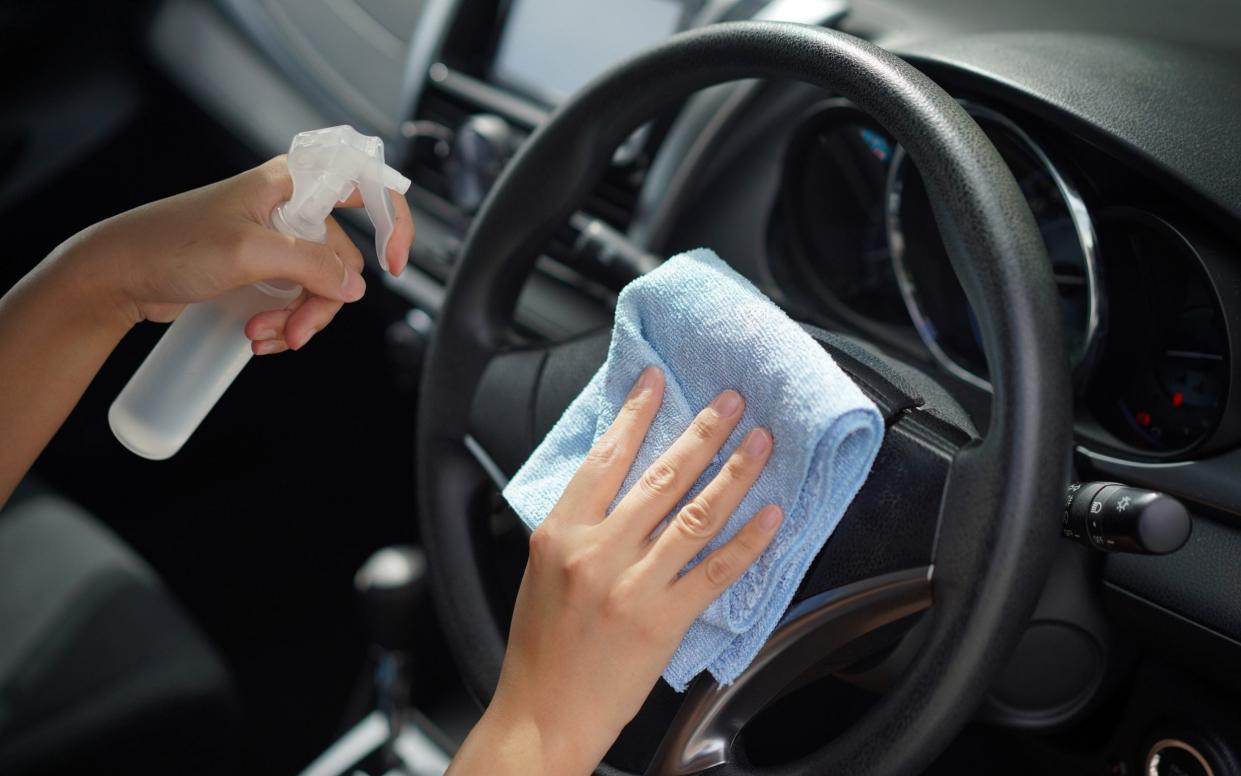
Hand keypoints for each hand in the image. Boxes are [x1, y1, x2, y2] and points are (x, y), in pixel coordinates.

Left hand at [58, 156, 414, 351]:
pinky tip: (259, 336)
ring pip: (320, 286)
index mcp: (290, 182)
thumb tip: (355, 286)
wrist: (118, 275)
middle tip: (293, 333)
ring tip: (263, 336)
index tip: (396, 263)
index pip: (363, 183)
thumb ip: (311, 265)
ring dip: (299, 319)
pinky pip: (295, 299)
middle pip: (342, 258)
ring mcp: (275, 240)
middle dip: (322, 303)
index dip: (392, 220)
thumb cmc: (171, 246)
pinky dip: (285, 323)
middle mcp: (288, 206)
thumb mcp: (249, 253)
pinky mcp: (260, 270)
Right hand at [450, 368, 782, 774]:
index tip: (659, 382)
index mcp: (560, 533)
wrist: (542, 714)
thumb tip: (616, 483)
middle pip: (662, 476)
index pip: (606, 457)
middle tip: (731, 400)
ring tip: (760, 441)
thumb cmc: (540, 647)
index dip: (637, 413)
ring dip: (735, 471)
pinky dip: (749, 540)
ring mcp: (633, 585)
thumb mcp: (541, 570)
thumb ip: (577, 526)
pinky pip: (717, 571)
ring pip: (696, 513)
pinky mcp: (663, 620)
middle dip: (703, 431)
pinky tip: (771, 514)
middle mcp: (597, 552)